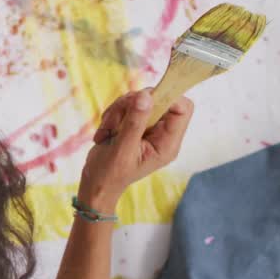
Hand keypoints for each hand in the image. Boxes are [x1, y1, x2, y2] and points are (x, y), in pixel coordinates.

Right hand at [78, 90, 194, 211]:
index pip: (183, 108)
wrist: (97, 183)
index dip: (168, 96)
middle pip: (158, 99)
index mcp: (168, 143)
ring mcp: (148, 127)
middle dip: (133, 104)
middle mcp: (162, 133)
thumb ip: (135, 122)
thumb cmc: (111, 174)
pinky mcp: (135, 123)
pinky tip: (105, 131)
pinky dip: (113, 114)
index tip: (143, 98)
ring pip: (139, 100)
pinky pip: (127, 105)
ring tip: (107, 129)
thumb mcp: (123, 149)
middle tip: (115, 119)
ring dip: (119, 110)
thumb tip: (146, 95)